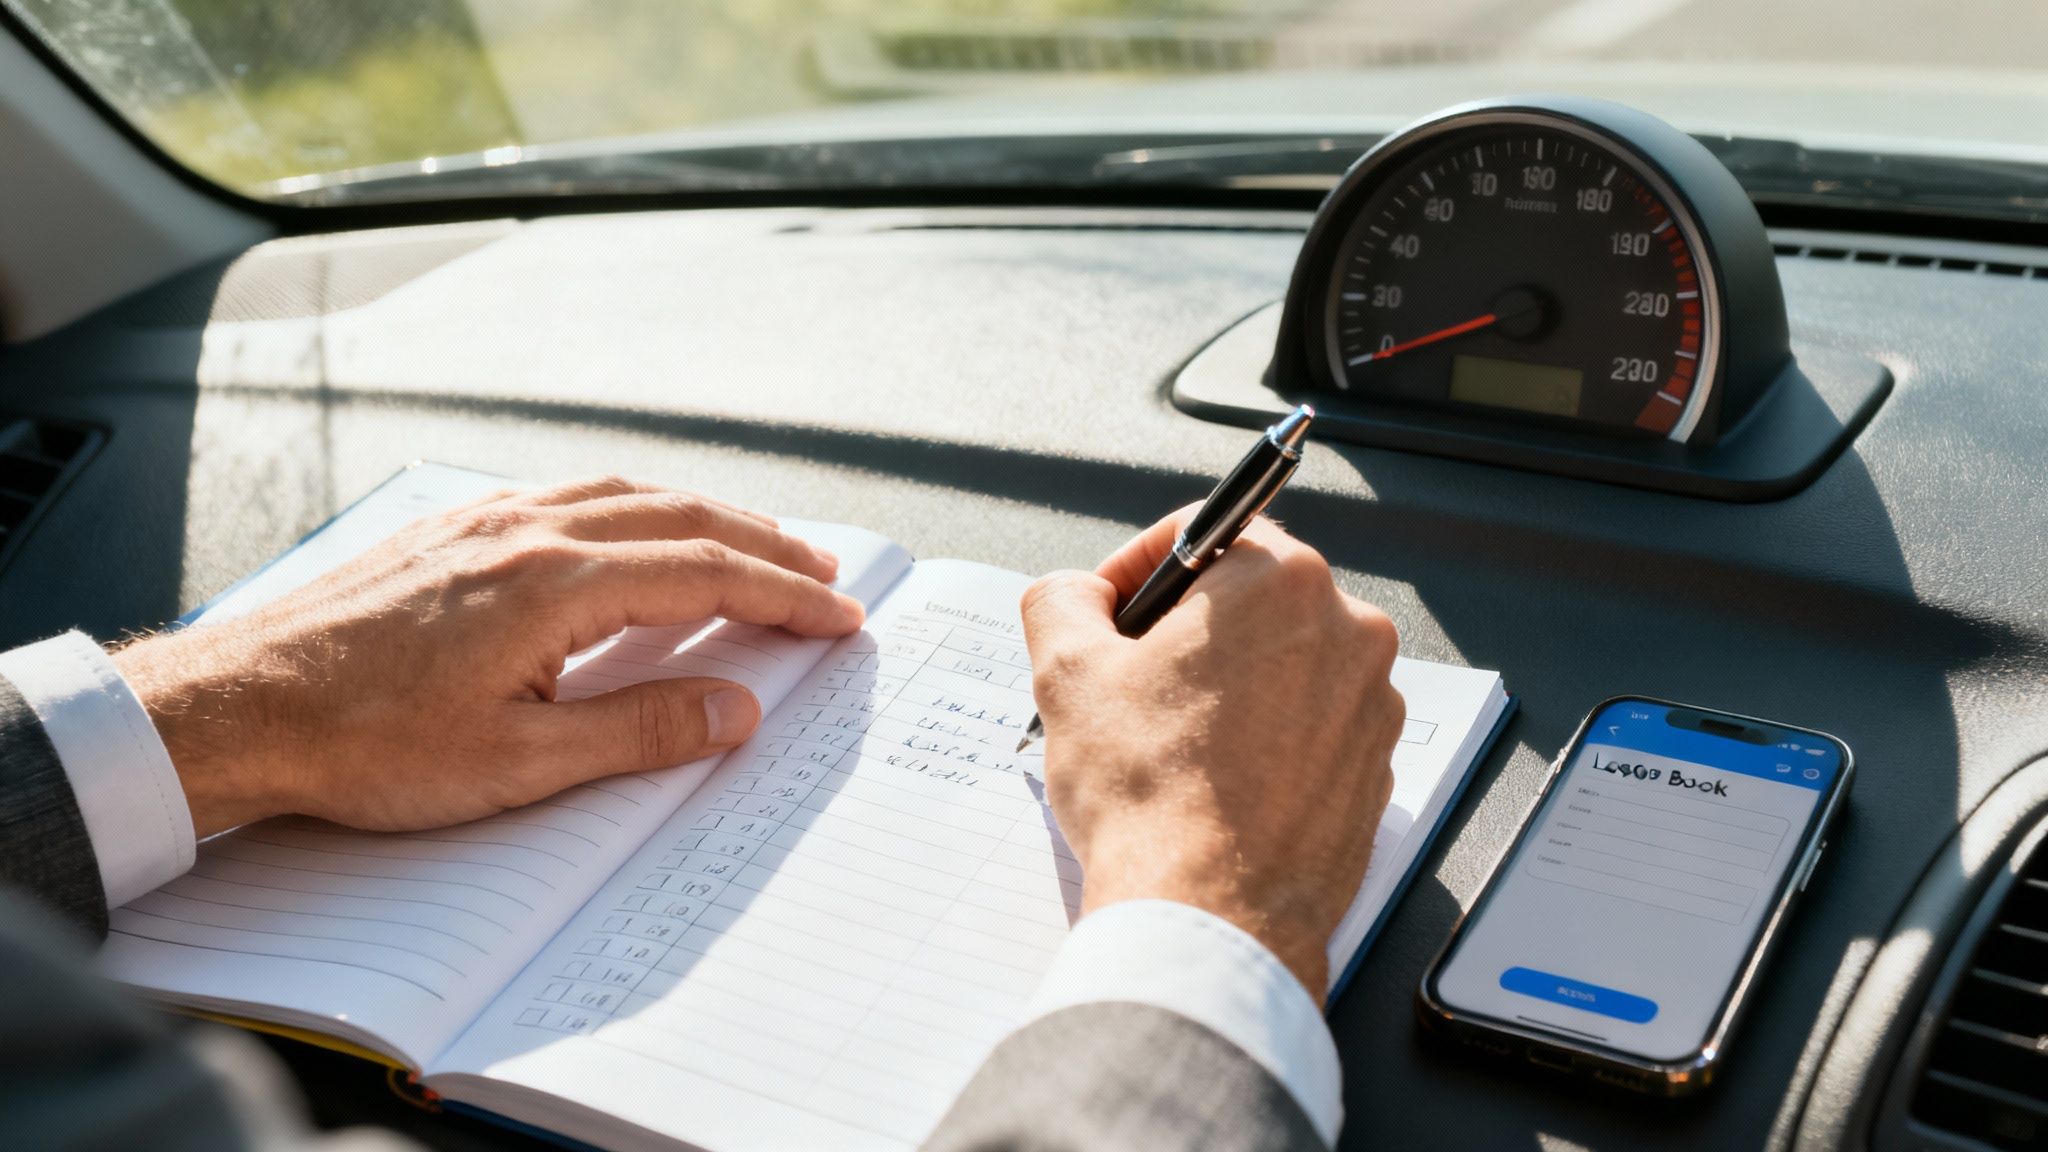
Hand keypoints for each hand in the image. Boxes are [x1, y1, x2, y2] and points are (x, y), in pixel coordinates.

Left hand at [113, 478, 864, 838]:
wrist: (237, 708)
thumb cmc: (360, 744)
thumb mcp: (517, 763)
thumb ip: (640, 729)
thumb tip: (736, 708)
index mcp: (553, 583)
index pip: (706, 575)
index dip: (785, 595)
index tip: (839, 615)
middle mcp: (526, 531)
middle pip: (680, 519)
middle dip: (765, 545)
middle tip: (825, 573)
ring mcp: (485, 522)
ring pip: (626, 494)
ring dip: (704, 517)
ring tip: (753, 544)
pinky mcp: (452, 532)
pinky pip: (571, 494)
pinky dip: (636, 505)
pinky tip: (637, 529)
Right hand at [1020, 511, 1404, 995]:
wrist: (1210, 917)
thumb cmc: (1148, 795)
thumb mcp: (1067, 672)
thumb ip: (1063, 599)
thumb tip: (1076, 593)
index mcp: (1279, 581)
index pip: (1204, 534)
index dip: (1138, 569)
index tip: (1110, 614)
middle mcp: (1347, 630)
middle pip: (1249, 602)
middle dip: (1186, 634)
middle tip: (1131, 687)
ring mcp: (1371, 704)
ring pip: (1283, 665)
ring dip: (1227, 688)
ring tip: (1171, 745)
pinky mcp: (1376, 769)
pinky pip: (1311, 728)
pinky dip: (1266, 740)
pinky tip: (1215, 784)